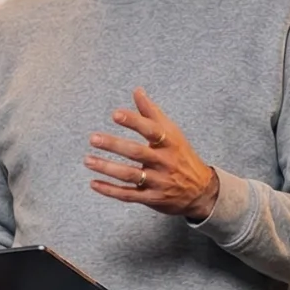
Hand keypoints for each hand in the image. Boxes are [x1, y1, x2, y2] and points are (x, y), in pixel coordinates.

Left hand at [85, 87, 219, 219]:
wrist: (201, 190)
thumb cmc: (181, 156)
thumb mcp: (172, 133)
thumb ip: (152, 112)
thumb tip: (137, 91)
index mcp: (169, 143)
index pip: (152, 130)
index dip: (134, 121)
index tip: (115, 114)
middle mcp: (164, 162)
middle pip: (137, 152)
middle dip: (114, 145)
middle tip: (93, 138)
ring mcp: (158, 182)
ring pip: (130, 175)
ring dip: (107, 168)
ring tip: (88, 160)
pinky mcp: (151, 198)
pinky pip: (128, 195)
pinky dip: (110, 190)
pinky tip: (93, 183)